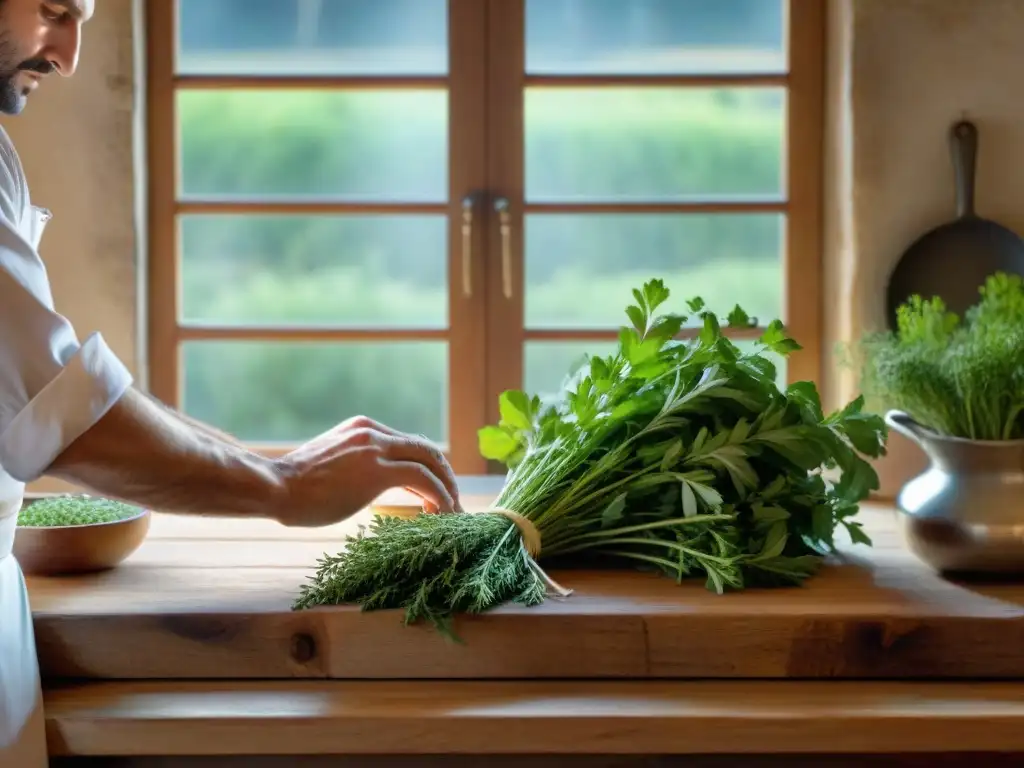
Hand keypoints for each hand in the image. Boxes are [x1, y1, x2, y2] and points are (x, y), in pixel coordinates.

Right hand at [271, 415, 461, 526]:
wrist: (275, 487)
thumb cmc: (296, 486)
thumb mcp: (333, 463)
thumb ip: (356, 463)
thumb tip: (368, 481)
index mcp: (363, 427)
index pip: (408, 443)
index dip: (427, 465)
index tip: (435, 487)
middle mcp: (373, 431)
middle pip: (425, 448)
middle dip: (445, 474)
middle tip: (454, 499)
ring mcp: (375, 448)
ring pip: (428, 461)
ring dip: (446, 487)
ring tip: (453, 510)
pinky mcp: (377, 471)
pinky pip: (422, 479)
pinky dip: (439, 495)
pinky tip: (442, 512)